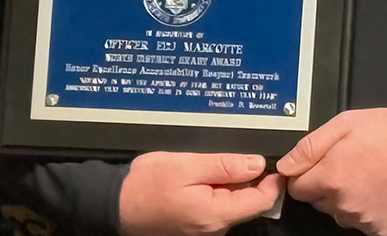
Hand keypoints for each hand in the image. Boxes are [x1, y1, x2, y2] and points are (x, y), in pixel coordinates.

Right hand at [117, 150, 283, 235]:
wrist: (115, 205)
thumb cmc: (147, 184)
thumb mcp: (186, 165)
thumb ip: (224, 166)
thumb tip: (257, 164)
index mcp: (217, 214)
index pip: (261, 202)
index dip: (271, 181)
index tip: (271, 162)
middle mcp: (215, 229)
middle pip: (247, 204)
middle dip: (245, 180)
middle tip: (228, 158)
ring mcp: (205, 231)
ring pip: (231, 205)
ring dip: (227, 185)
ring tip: (205, 168)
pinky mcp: (195, 229)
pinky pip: (216, 209)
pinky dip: (214, 192)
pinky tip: (197, 179)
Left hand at [276, 108, 386, 235]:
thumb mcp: (343, 125)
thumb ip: (308, 148)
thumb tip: (284, 167)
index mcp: (331, 179)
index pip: (297, 188)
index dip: (306, 175)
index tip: (320, 165)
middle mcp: (344, 206)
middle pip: (318, 202)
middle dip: (326, 186)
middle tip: (348, 165)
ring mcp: (364, 220)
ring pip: (339, 214)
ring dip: (345, 200)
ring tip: (366, 177)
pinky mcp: (382, 230)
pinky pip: (362, 223)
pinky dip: (365, 210)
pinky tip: (378, 191)